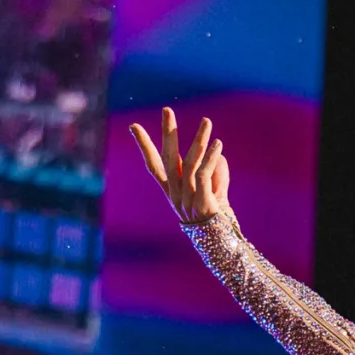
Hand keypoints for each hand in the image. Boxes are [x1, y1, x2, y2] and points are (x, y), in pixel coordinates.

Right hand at [129, 107, 231, 226]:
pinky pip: (204, 174)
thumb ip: (214, 172)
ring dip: (199, 140)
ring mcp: (187, 198)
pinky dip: (211, 157)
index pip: (153, 165)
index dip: (144, 146)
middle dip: (168, 132)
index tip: (134, 126)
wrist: (220, 244)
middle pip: (168, 158)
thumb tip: (215, 152)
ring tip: (207, 122)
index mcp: (171, 191)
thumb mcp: (214, 191)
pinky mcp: (201, 201)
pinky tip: (218, 145)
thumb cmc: (216, 218)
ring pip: (190, 162)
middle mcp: (176, 193)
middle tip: (167, 110)